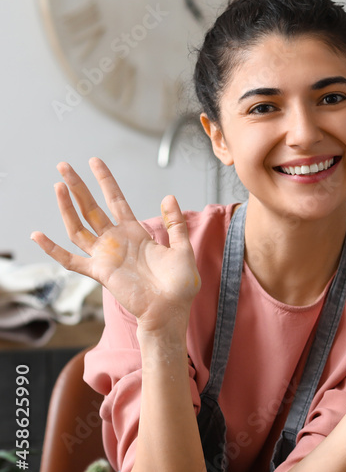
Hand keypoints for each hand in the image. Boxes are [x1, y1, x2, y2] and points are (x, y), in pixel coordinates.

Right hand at [31, 158, 200, 332]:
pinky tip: (38, 235)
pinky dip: (53, 249)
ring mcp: (106, 256)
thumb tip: (169, 196)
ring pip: (78, 228)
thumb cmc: (180, 284)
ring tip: (58, 186)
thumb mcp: (182, 248)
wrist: (172, 310)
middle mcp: (117, 241)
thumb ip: (175, 224)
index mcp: (136, 233)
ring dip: (66, 208)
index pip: (116, 201)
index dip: (106, 181)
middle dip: (78, 187)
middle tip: (64, 165)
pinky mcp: (99, 272)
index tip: (95, 161)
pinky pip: (71, 260)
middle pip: (91, 209)